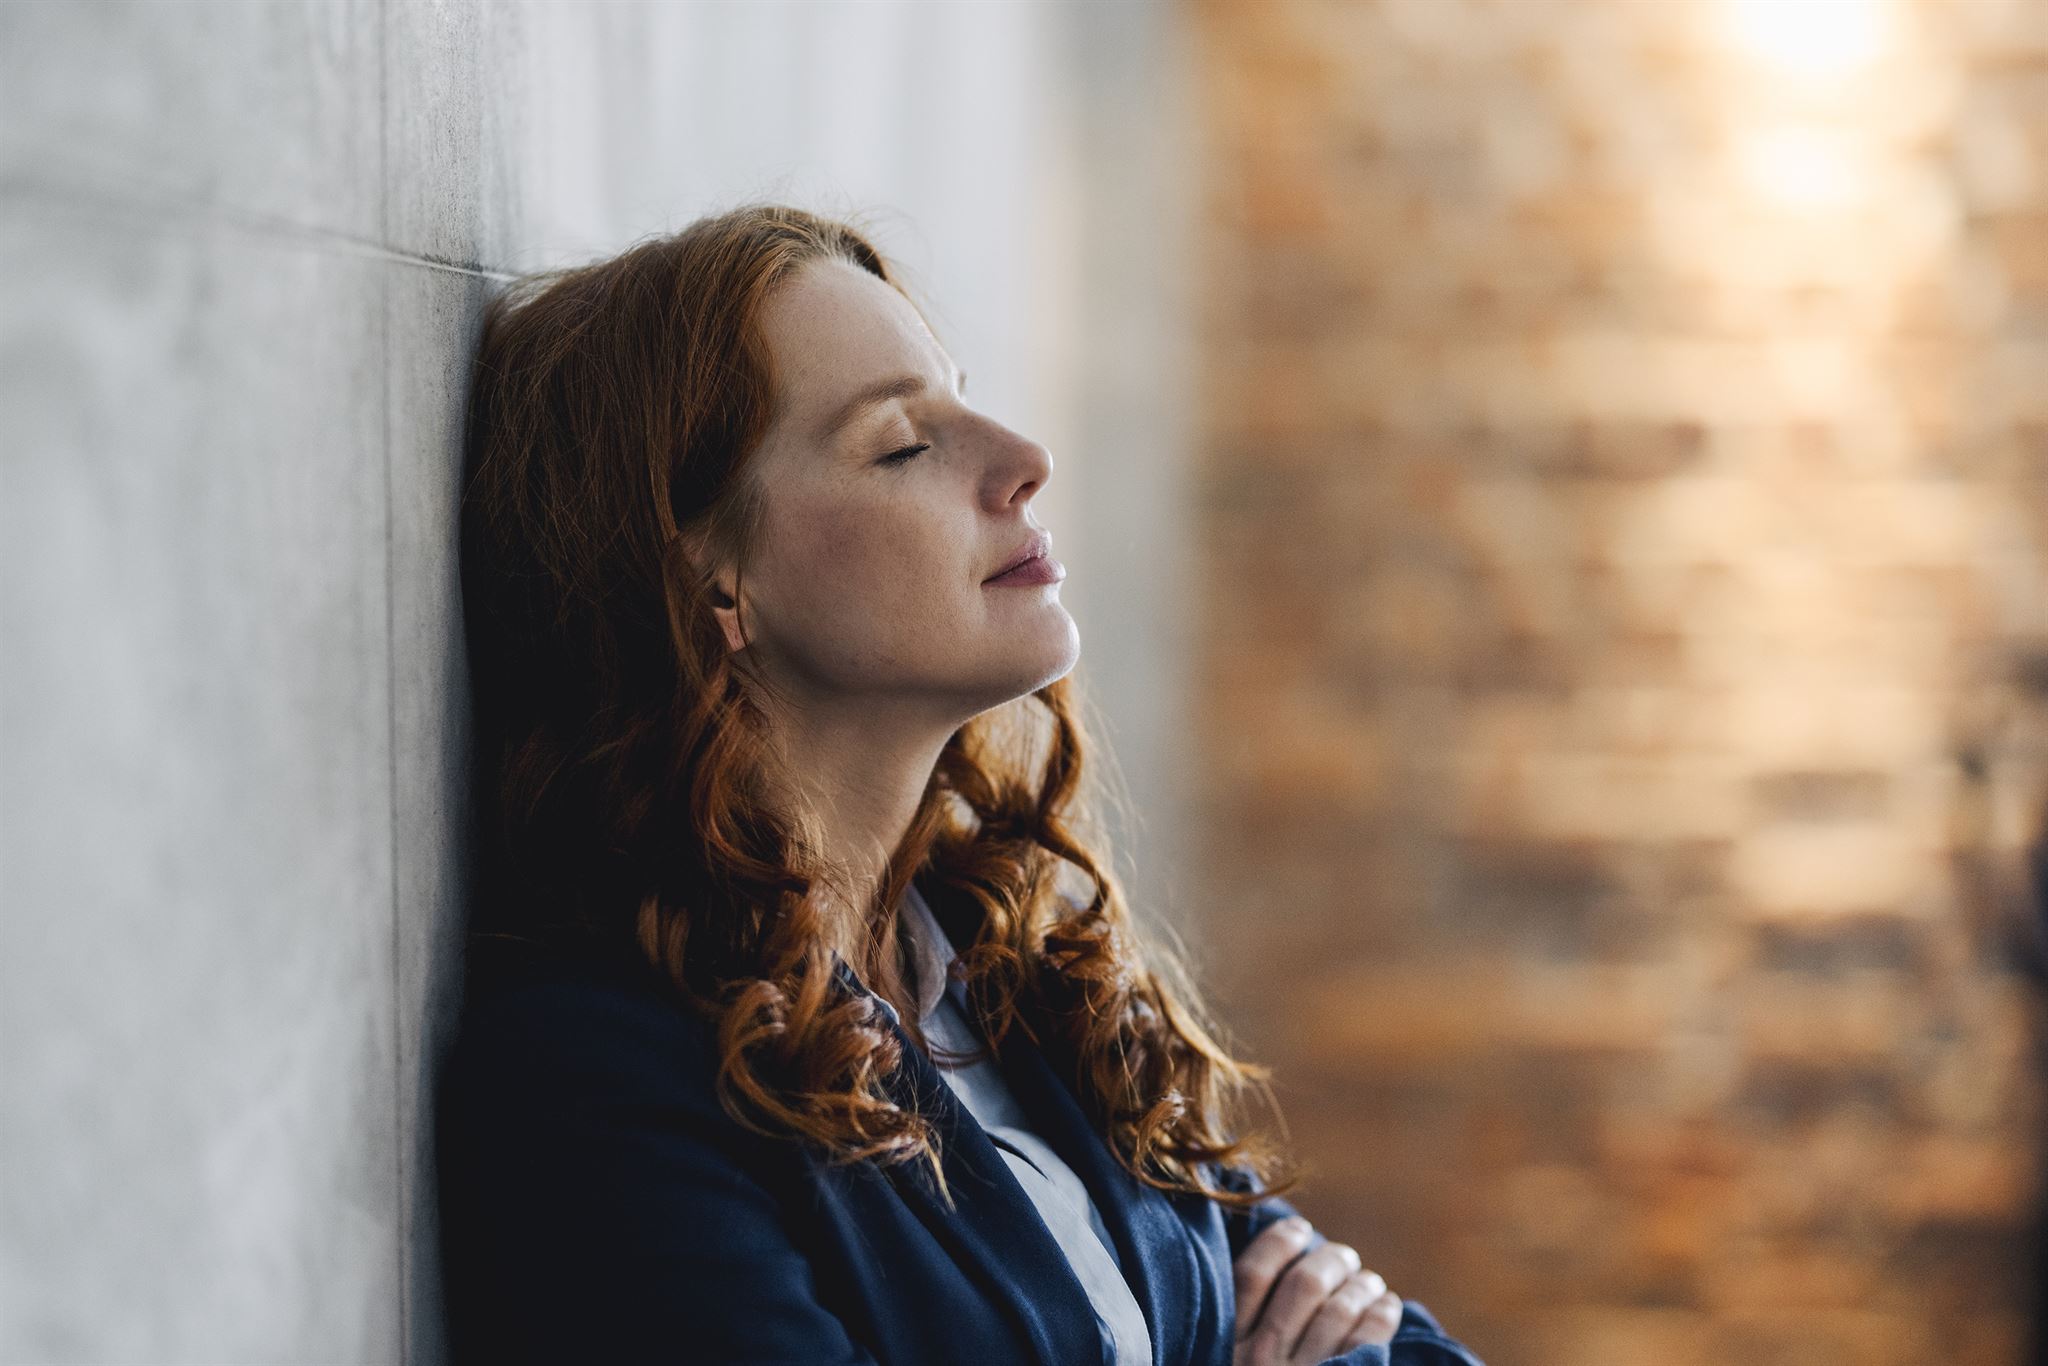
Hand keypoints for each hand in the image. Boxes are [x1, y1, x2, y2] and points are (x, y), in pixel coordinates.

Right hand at [1232, 1216, 1402, 1364]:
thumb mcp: (1225, 1359)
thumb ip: (1239, 1324)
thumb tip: (1275, 1267)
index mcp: (1228, 1345)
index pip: (1251, 1275)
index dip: (1278, 1243)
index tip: (1299, 1228)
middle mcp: (1261, 1358)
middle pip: (1303, 1286)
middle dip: (1331, 1261)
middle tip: (1345, 1257)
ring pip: (1338, 1310)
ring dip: (1360, 1287)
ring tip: (1370, 1281)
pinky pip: (1365, 1340)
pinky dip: (1380, 1316)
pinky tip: (1387, 1306)